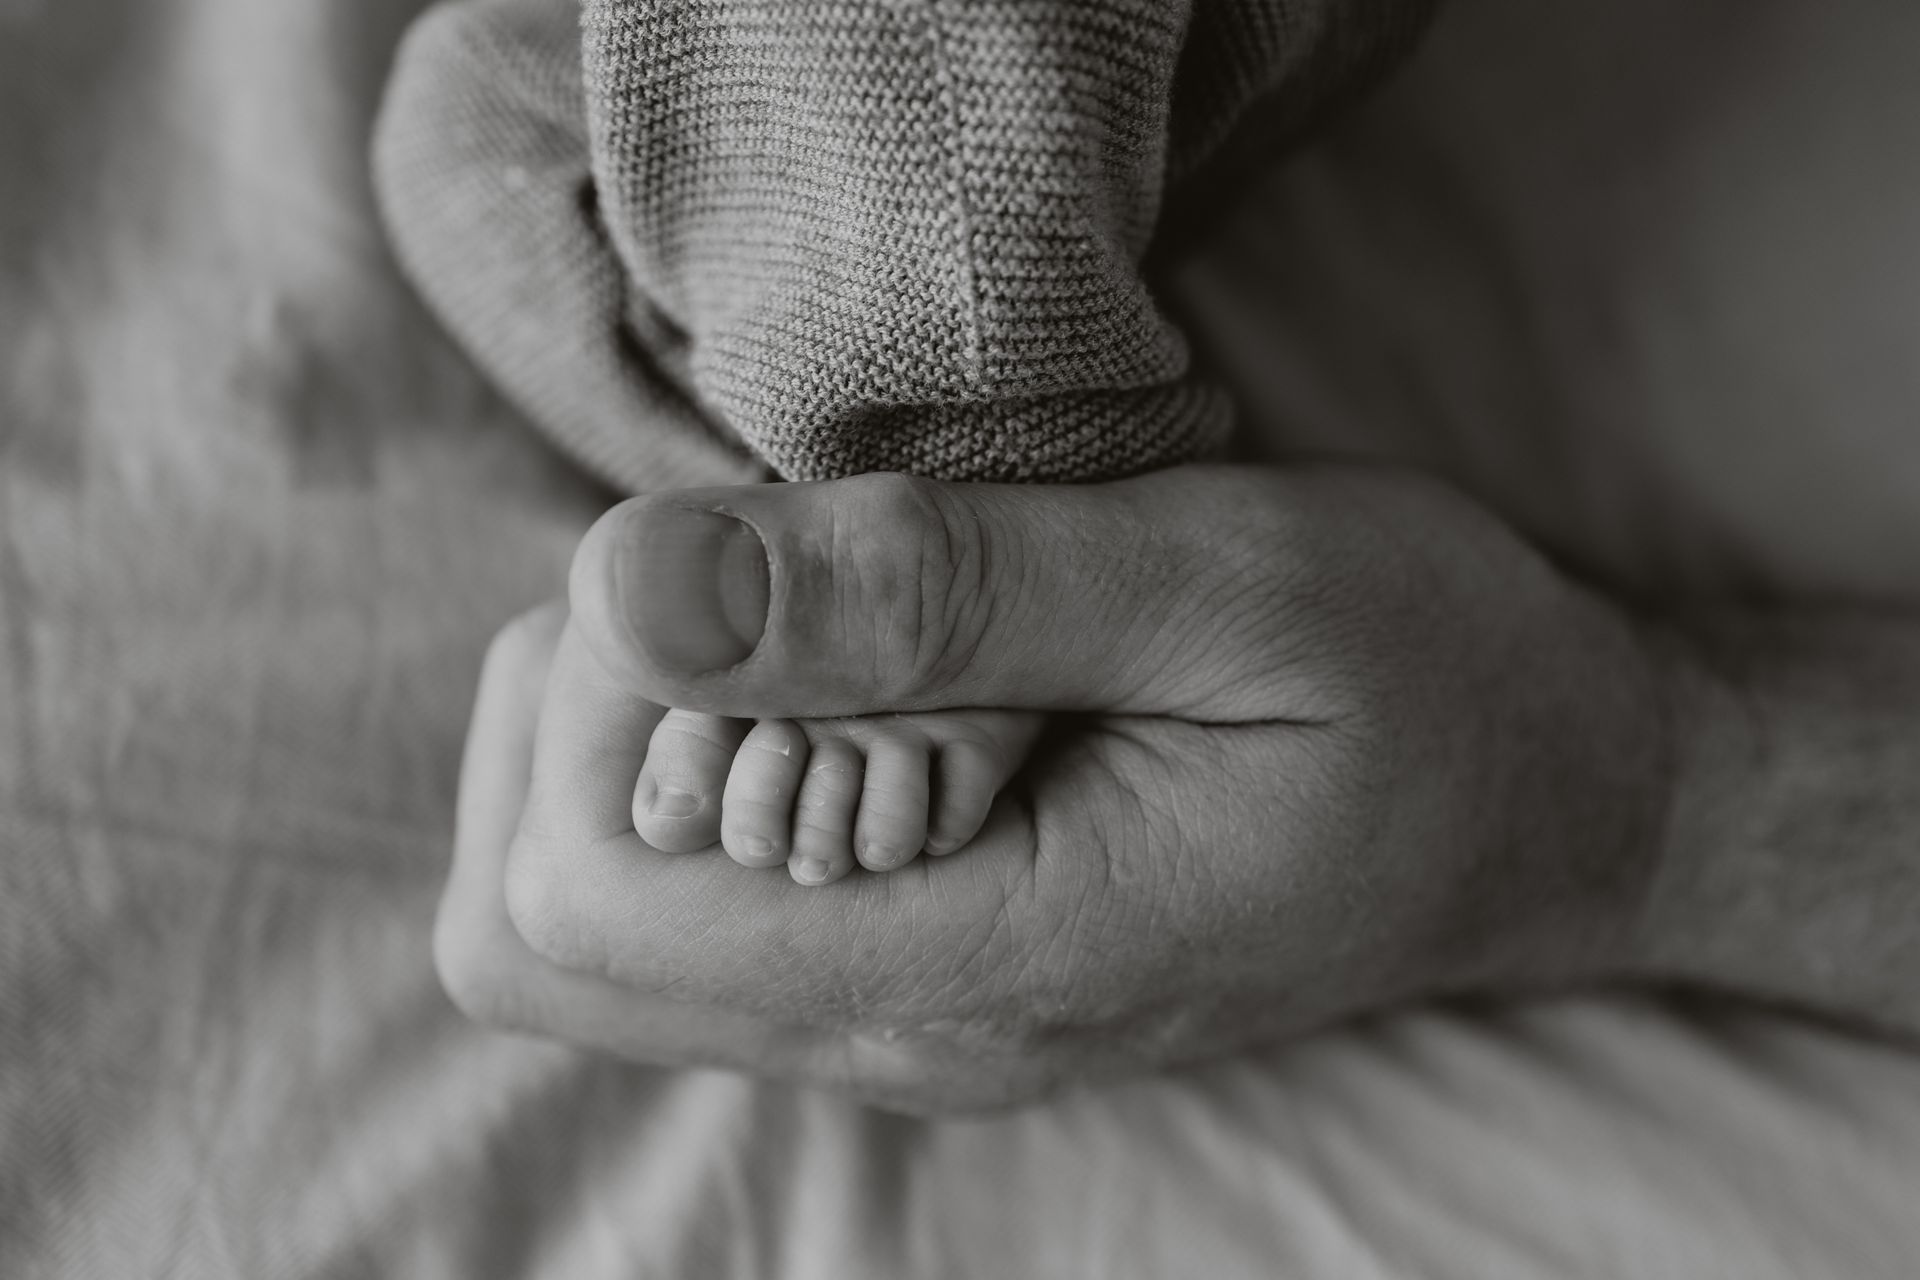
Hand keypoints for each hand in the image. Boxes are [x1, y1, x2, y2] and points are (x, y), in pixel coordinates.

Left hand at [438, 466, 1678, 1111]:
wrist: (1550, 800)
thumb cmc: (1422, 676)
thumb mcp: (1212, 585)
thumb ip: (929, 597)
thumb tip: (630, 585)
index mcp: (965, 967)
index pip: (574, 901)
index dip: (610, 700)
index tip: (776, 570)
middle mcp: (895, 1034)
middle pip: (532, 934)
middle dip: (586, 715)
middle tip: (777, 584)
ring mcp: (895, 1019)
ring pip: (582, 924)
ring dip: (634, 731)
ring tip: (819, 620)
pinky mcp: (911, 970)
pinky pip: (686, 900)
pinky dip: (698, 758)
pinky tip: (840, 667)